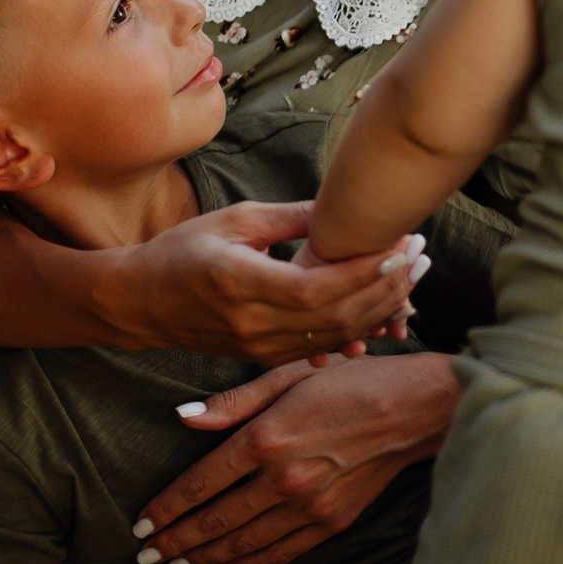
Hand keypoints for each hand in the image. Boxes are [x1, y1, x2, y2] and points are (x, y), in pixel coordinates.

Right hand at [106, 202, 410, 364]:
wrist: (141, 304)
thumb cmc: (183, 251)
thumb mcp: (235, 220)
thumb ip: (291, 218)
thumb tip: (343, 206)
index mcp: (243, 284)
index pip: (320, 287)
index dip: (367, 270)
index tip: (401, 244)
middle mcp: (254, 325)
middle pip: (337, 316)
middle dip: (387, 288)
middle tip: (421, 257)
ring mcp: (260, 348)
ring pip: (336, 337)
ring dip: (379, 311)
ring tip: (412, 279)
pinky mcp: (265, 356)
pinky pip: (321, 349)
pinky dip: (356, 330)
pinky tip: (384, 310)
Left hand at [131, 352, 458, 563]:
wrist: (415, 408)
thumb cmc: (351, 380)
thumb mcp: (289, 375)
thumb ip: (233, 402)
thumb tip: (183, 417)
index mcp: (266, 438)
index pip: (200, 484)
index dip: (166, 508)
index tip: (143, 523)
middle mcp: (283, 478)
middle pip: (214, 521)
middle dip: (175, 543)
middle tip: (148, 556)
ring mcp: (309, 506)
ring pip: (243, 542)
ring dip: (205, 557)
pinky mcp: (332, 522)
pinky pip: (280, 552)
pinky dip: (249, 562)